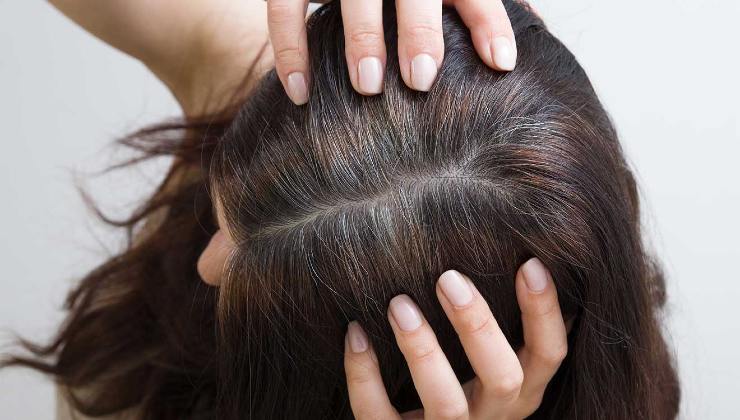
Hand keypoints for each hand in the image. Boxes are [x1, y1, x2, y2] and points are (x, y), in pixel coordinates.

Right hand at [267, 0, 517, 103]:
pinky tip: (301, 94)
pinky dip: (291, 49)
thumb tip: (533, 30)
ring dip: (362, 37)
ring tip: (370, 87)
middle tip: (421, 80)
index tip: (502, 64)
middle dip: (418, 29)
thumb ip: (475, 3)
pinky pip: (284, 6)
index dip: (488, 21)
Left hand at [344, 258, 567, 418]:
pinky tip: (356, 334)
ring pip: (445, 404)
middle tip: (449, 278)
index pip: (549, 355)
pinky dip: (364, 375)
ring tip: (399, 304)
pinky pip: (378, 415)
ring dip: (423, 350)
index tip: (528, 264)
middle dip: (478, 325)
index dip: (544, 312)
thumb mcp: (488, 366)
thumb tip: (519, 259)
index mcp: (518, 394)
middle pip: (502, 378)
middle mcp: (490, 417)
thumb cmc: (455, 383)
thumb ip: (498, 326)